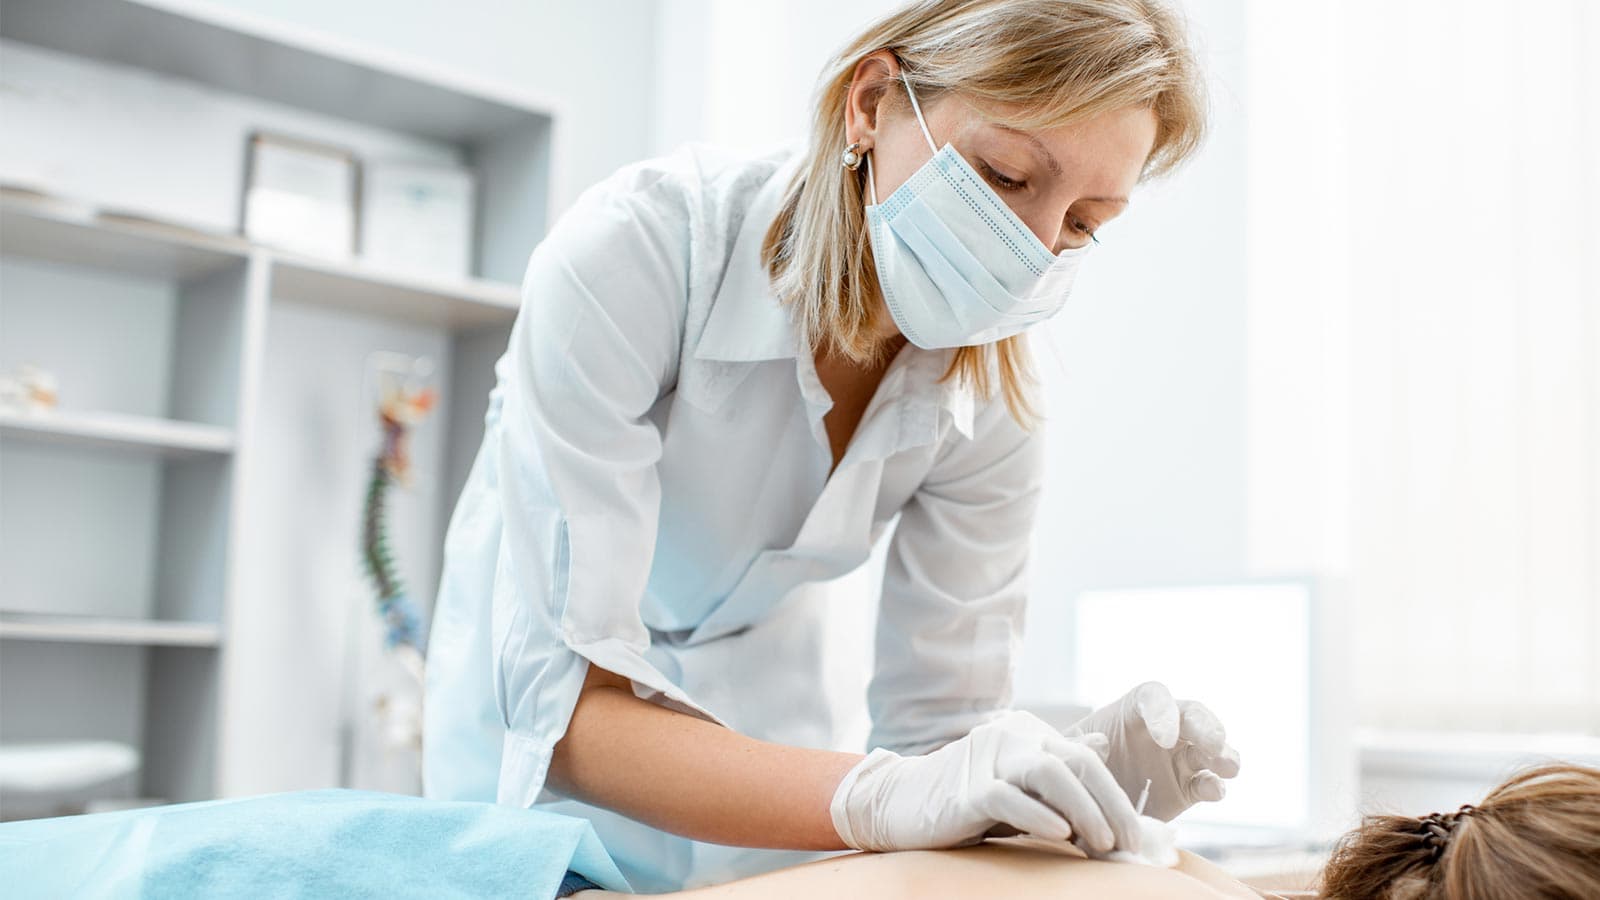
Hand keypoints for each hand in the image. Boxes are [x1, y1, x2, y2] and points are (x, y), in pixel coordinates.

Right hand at [829, 710, 1140, 853]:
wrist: (900, 801)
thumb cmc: (967, 796)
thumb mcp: (1018, 780)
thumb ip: (1057, 766)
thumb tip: (1098, 745)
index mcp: (1029, 734)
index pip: (1086, 760)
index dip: (1116, 798)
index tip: (1136, 836)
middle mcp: (1012, 738)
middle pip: (1076, 761)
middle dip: (1111, 804)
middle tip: (1129, 843)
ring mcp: (988, 761)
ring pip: (1049, 772)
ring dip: (1084, 808)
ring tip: (1102, 843)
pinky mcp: (966, 791)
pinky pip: (1009, 797)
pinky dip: (1039, 815)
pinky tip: (1061, 834)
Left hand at [1064, 681, 1241, 821]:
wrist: (1079, 804)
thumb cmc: (1071, 766)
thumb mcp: (1064, 752)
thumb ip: (1078, 745)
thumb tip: (1099, 743)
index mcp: (1130, 712)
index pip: (1153, 696)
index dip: (1162, 711)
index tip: (1163, 736)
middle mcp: (1161, 729)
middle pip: (1192, 714)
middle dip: (1206, 726)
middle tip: (1213, 744)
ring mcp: (1178, 758)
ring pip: (1211, 747)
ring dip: (1224, 753)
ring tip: (1228, 766)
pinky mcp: (1188, 788)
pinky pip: (1208, 783)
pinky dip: (1216, 786)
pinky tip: (1214, 790)